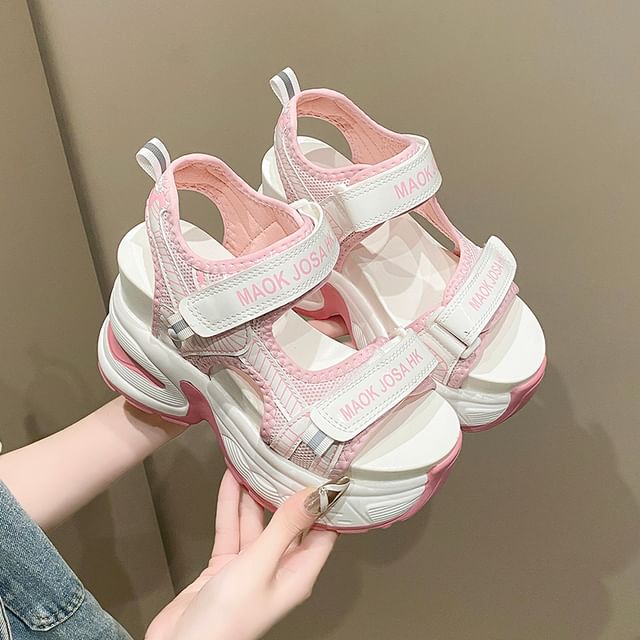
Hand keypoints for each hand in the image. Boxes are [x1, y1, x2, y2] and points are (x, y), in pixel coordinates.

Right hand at [145, 470, 348, 639]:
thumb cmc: (227, 618)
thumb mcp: (259, 565)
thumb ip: (285, 528)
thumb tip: (315, 495)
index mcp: (298, 573)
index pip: (322, 531)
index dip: (325, 502)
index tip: (325, 470)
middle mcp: (278, 568)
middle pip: (287, 522)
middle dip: (285, 490)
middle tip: (287, 456)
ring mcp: (250, 566)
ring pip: (256, 521)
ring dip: (253, 493)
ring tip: (256, 459)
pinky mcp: (225, 565)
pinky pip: (231, 528)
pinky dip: (230, 505)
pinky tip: (229, 479)